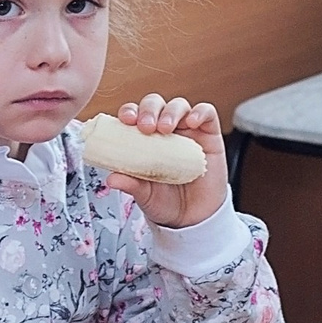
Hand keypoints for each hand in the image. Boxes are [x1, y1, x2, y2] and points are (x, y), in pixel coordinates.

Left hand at [100, 96, 227, 229]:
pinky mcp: (209, 134)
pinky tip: (192, 122)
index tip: (126, 120)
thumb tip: (112, 178)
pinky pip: (207, 114)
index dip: (129, 112)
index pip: (134, 115)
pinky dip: (199, 112)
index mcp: (144, 139)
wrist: (193, 218)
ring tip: (165, 128)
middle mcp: (165, 130)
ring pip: (179, 105)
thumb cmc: (166, 201)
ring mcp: (188, 130)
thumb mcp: (144, 195)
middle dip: (148, 109)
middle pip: (155, 104)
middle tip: (146, 126)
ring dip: (170, 111)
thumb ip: (130, 184)